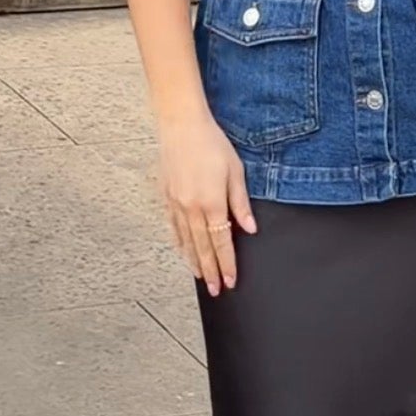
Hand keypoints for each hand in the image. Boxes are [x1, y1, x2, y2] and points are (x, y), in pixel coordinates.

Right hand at [158, 112, 256, 295]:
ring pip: (186, 241)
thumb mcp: (235, 172)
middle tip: (216, 290)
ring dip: (194, 262)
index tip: (231, 280)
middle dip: (211, 271)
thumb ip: (240, 203)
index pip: (221, 243)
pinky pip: (173, 227)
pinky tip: (183, 252)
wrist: (181, 125)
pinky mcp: (167, 197)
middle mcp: (191, 208)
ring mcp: (176, 204)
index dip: (227, 263)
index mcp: (211, 203)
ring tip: (201, 277)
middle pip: (203, 248)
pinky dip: (179, 243)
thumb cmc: (211, 144)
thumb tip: (249, 228)